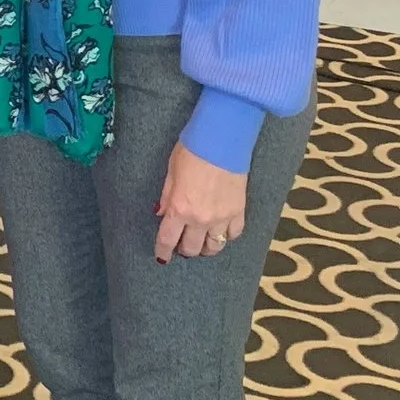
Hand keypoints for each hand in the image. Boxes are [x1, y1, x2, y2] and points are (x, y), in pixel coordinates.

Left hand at [154, 141, 246, 261]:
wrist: (222, 142)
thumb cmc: (192, 152)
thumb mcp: (171, 172)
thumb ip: (167, 196)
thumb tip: (161, 213)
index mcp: (179, 209)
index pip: (168, 239)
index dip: (163, 251)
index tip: (162, 257)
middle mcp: (200, 219)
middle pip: (192, 248)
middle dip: (184, 249)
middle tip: (181, 244)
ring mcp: (222, 218)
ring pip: (214, 247)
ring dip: (205, 247)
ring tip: (201, 242)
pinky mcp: (238, 212)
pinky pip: (233, 234)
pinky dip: (226, 236)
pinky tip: (221, 231)